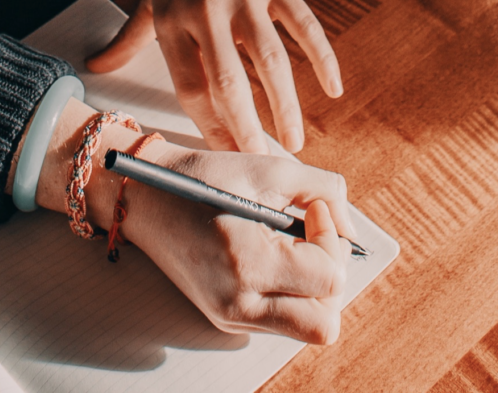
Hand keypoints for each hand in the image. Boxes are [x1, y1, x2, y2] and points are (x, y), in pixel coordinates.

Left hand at [87, 0, 342, 154]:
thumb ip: (128, 37)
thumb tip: (95, 69)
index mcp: (173, 20)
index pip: (190, 86)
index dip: (208, 126)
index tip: (223, 158)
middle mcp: (207, 10)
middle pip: (229, 82)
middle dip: (246, 129)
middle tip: (260, 163)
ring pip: (270, 61)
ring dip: (285, 106)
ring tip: (295, 142)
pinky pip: (304, 26)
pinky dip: (322, 58)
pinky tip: (333, 89)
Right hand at [128, 142, 355, 343]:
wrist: (146, 196)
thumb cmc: (204, 178)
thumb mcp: (269, 169)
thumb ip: (325, 191)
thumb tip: (350, 230)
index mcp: (247, 264)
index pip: (328, 279)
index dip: (332, 240)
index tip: (314, 210)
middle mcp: (238, 303)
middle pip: (324, 323)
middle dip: (330, 277)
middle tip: (312, 238)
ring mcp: (230, 316)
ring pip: (307, 328)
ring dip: (313, 290)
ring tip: (294, 249)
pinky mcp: (226, 317)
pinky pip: (282, 320)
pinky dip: (292, 293)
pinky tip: (275, 258)